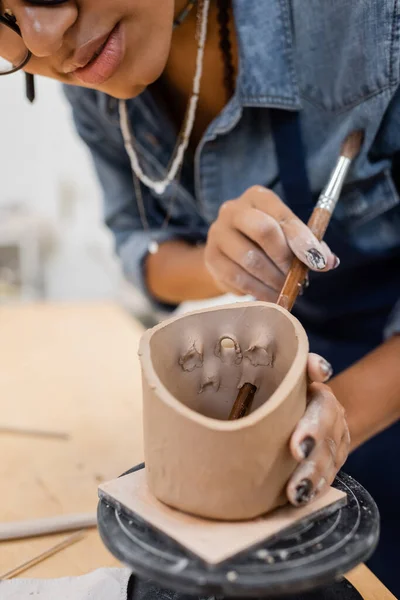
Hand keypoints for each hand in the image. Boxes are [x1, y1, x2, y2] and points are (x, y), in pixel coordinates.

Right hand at [205, 186, 339, 299]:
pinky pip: (238, 278)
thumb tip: (329, 261)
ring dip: (274, 280)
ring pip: (251, 259)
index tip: (320, 262)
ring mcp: (218, 233)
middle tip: (298, 277)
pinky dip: (259, 291)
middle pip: (264, 231)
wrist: (228, 254)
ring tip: (286, 289)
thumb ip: (308, 245)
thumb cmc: (264, 242)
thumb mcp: (287, 236)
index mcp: (257, 197)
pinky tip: (271, 296)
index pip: (283, 216)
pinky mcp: (211, 258)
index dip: (304, 241)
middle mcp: (234, 210)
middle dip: (286, 259)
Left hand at [287, 354, 349, 505]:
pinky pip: (328, 478)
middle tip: (292, 481)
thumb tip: (320, 368)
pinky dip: (315, 489)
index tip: (296, 448)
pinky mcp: (333, 461)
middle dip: (312, 461)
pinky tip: (302, 499)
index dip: (313, 428)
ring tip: (295, 494)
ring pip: (328, 464)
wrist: (303, 405)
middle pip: (327, 442)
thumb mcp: (291, 372)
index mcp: (321, 396)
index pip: (324, 409)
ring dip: (312, 480)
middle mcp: (333, 420)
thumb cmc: (287, 387)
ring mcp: (335, 442)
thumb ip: (303, 365)